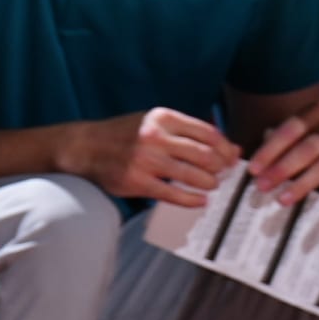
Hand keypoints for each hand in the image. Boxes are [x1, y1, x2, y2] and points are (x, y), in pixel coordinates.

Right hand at [73, 107, 238, 205]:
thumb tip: (229, 147)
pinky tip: (201, 201)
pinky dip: (192, 200)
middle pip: (205, 155)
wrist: (86, 146)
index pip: (208, 133)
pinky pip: (173, 194)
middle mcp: (156, 136)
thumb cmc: (126, 134)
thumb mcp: (156, 121)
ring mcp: (146, 160)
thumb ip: (189, 132)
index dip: (225, 148)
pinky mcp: (137, 182)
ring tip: (212, 186)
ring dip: (209, 184)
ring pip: (193, 175)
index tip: (232, 157)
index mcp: (164, 117)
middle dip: (220, 167)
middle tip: (224, 174)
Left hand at [247, 100, 318, 207]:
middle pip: (310, 145)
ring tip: (283, 200)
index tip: (253, 169)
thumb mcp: (287, 139)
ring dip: (304, 183)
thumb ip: (269, 143)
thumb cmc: (302, 144)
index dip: (272, 148)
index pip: (294, 126)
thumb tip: (237, 155)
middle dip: (284, 167)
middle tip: (263, 186)